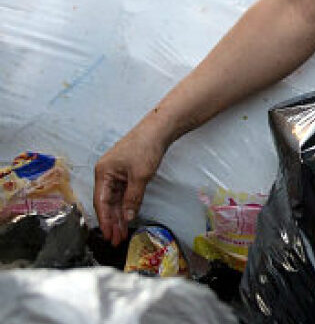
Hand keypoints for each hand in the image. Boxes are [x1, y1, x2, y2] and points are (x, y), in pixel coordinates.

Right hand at [93, 124, 167, 245]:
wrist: (159, 130)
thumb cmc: (145, 147)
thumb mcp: (140, 176)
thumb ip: (133, 198)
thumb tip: (128, 216)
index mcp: (103, 173)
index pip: (101, 202)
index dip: (106, 220)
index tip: (110, 235)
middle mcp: (106, 173)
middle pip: (107, 202)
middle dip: (112, 221)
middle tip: (117, 239)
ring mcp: (116, 173)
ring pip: (115, 199)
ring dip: (119, 215)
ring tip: (122, 232)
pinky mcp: (126, 172)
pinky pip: (123, 193)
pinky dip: (126, 204)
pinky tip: (128, 216)